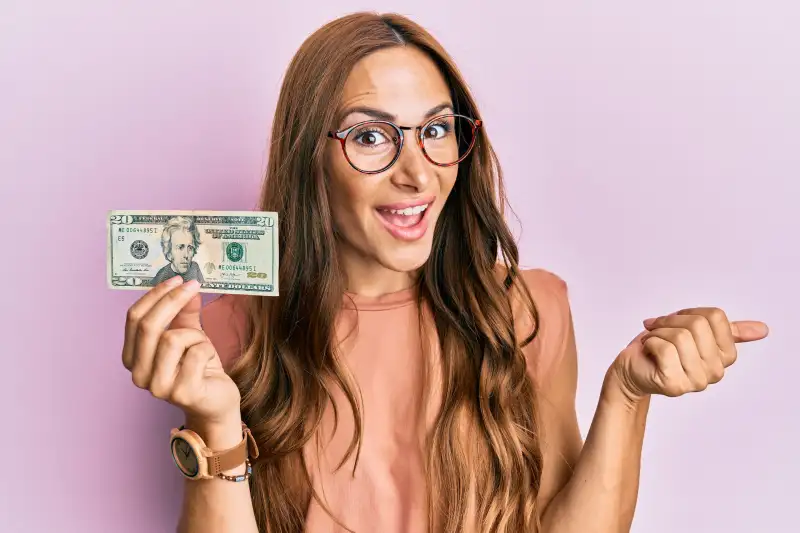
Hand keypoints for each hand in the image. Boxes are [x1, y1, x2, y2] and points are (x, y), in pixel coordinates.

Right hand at [121, 276, 240, 426]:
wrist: (217, 401)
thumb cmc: (200, 367)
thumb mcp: (190, 334)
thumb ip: (185, 312)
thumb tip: (188, 286)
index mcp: (133, 358)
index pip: (134, 318)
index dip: (155, 295)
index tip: (177, 279)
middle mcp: (139, 374)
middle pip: (148, 326)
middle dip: (172, 300)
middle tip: (193, 285)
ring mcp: (158, 387)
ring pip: (173, 339)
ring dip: (195, 335)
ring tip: (202, 345)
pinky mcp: (182, 393)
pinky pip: (197, 353)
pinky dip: (207, 350)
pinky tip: (209, 362)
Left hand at [610, 307, 768, 400]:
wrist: (632, 368)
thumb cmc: (660, 348)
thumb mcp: (693, 331)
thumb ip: (728, 330)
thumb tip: (763, 329)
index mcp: (725, 356)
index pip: (715, 317)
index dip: (689, 313)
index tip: (674, 323)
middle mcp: (715, 372)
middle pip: (697, 325)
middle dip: (670, 322)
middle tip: (658, 332)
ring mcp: (697, 381)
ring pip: (681, 336)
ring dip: (658, 333)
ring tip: (653, 342)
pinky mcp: (675, 385)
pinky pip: (665, 349)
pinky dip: (650, 343)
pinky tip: (649, 351)